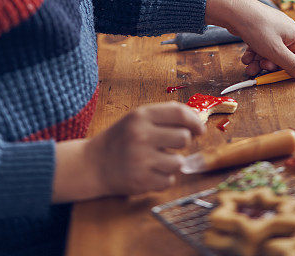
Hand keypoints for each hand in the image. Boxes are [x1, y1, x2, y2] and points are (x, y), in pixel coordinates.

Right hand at [86, 103, 204, 195]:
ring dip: (173, 162)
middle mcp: (141, 135)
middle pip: (183, 137)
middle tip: (169, 145)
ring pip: (179, 162)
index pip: (178, 113)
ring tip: (158, 160)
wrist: (94, 164)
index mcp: (141, 115)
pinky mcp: (142, 181)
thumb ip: (165, 115)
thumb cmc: (121, 138)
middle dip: (182, 142)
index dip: (195, 121)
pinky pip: (169, 180)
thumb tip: (198, 120)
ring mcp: (141, 160)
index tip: (200, 129)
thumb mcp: (138, 118)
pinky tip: (150, 172)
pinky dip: (164, 178)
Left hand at [205, 0, 294, 80]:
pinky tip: (246, 58)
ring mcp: (273, 29)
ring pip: (271, 53)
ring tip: (249, 66)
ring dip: (260, 62)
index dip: (294, 68)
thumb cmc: (256, 27)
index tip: (281, 74)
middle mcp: (286, 31)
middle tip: (262, 68)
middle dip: (272, 65)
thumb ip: (291, 64)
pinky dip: (254, 54)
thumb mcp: (275, 51)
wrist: (233, 10)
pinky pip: (261, 46)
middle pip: (285, 56)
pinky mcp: (261, 29)